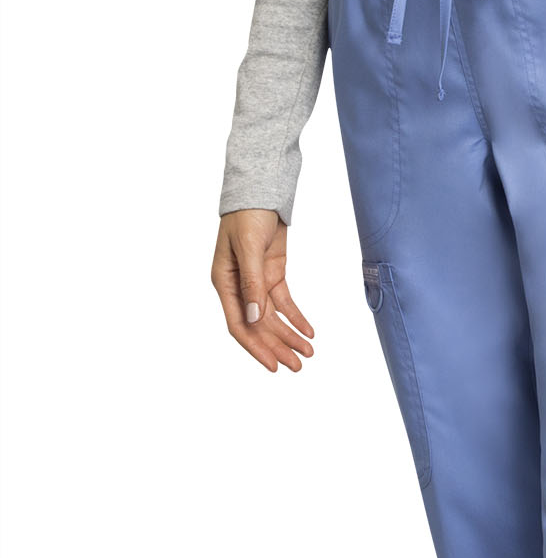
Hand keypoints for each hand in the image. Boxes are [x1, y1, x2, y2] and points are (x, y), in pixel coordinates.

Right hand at [211, 210, 314, 372]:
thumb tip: (255, 318)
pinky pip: (285, 303)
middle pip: (259, 326)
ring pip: (273, 319)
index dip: (257, 347)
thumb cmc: (247, 215)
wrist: (261, 192)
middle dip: (278, 347)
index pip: (240, 325)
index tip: (273, 365)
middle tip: (298, 366)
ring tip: (308, 353)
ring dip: (290, 336)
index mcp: (224, 283)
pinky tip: (309, 332)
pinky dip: (296, 318)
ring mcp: (256, 282)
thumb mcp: (250, 248)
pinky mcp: (272, 275)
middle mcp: (238, 287)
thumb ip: (252, 284)